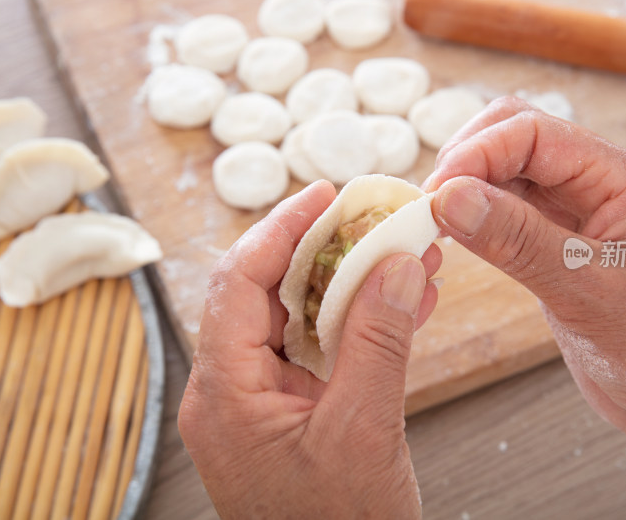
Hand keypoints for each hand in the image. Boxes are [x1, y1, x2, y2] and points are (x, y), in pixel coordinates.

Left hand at [179, 181, 441, 518]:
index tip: (323, 195)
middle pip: (267, 293)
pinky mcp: (290, 413)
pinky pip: (318, 350)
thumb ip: (379, 341)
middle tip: (367, 218)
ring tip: (398, 253)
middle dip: (322, 250)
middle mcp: (231, 392)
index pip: (239, 284)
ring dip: (348, 284)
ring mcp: (259, 403)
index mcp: (225, 394)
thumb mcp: (363, 431)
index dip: (280, 228)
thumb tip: (395, 266)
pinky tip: (400, 302)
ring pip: (297, 318)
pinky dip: (357, 322)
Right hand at [425, 97, 625, 518]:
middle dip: (467, 160)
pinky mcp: (558, 238)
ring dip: (466, 185)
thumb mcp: (586, 294)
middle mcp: (601, 182)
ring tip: (433, 220)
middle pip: (517, 135)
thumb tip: (449, 198)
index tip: (434, 194)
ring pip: (508, 168)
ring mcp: (579, 209)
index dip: (476, 154)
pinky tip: (453, 235)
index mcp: (624, 179)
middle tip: (429, 204)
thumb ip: (518, 241)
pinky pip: (508, 206)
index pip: (534, 133)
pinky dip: (475, 213)